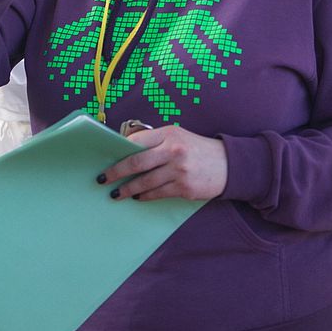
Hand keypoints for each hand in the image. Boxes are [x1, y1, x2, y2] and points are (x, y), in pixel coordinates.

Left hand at [99, 126, 227, 201]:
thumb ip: (155, 141)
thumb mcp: (178, 136)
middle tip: (103, 179)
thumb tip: (127, 150)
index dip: (119, 152)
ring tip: (117, 194)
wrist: (228, 165)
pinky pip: (158, 194)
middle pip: (136, 163)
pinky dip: (145, 196)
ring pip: (145, 182)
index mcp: (169, 134)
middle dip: (116, 172)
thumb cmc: (197, 149)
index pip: (136, 141)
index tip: (106, 159)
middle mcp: (173, 151)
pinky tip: (138, 197)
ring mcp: (179, 171)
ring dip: (128, 189)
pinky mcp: (184, 188)